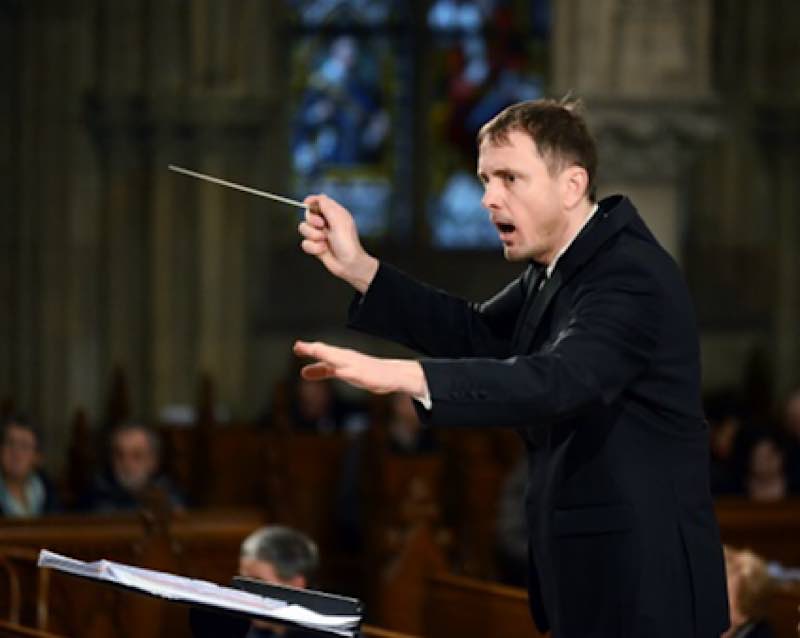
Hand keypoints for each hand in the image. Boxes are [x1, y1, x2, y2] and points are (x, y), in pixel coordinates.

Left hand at [293, 340, 426, 396]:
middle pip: (328, 352)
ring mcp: (357, 366)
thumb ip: (321, 371)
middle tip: (299, 346)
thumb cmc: (363, 370)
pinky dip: (347, 371)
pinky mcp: (366, 376)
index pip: (322, 351)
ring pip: (340, 360)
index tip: (296, 347)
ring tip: (316, 351)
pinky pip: (356, 373)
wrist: (391, 374)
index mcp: (339, 356)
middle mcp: (346, 358)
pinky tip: (340, 372)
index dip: (308, 349)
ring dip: (328, 355)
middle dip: (316, 350)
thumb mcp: (339, 371)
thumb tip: (302, 372)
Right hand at [299, 194, 377, 292]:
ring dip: (313, 235)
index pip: (319, 202)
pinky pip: (305, 243)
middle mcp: (326, 223)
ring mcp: (319, 235)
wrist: (348, 264)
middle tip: (322, 226)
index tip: (306, 203)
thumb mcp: (339, 219)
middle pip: (308, 215)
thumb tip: (318, 196)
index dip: (311, 201)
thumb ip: (327, 206)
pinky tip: (323, 250)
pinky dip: (313, 247)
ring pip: (303, 229)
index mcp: (334, 214)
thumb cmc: (347, 242)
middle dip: (312, 221)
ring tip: (324, 241)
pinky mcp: (315, 246)